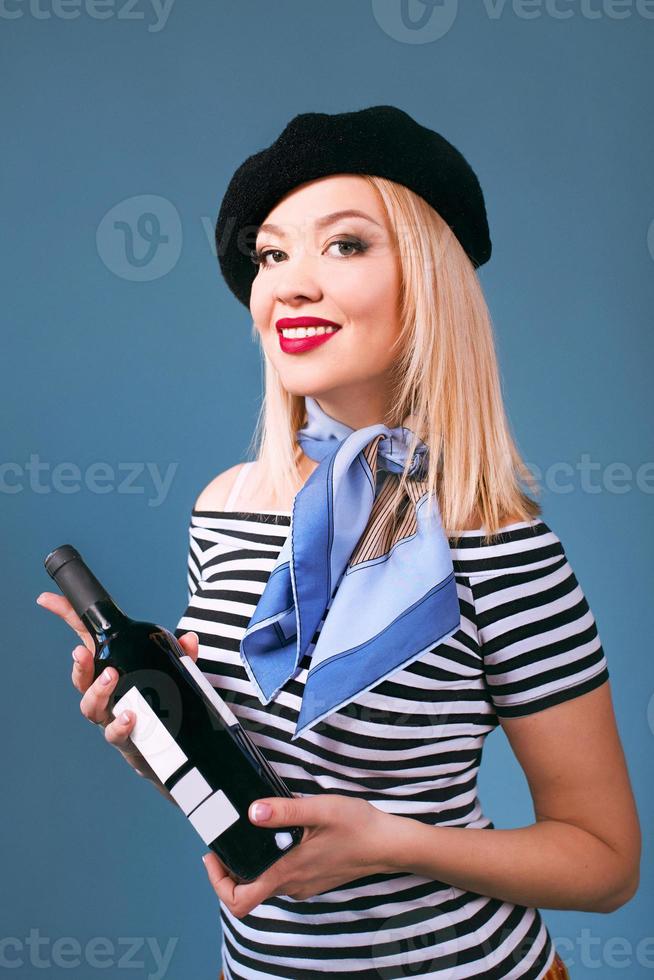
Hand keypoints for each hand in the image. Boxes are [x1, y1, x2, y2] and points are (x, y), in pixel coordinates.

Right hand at [36, 591, 198, 797]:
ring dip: (97, 691)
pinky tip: (130, 717)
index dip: (65, 619)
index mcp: (110, 668)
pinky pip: (116, 734)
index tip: (47, 599)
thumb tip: (190, 639)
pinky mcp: (124, 740)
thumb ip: (181, 656)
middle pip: (81, 678)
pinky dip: (121, 725)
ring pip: (91, 706)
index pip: (85, 640)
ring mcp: (111, 716)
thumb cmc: (161, 703)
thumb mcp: (173, 673)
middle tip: (83, 653)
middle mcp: (104, 693)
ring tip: (111, 678)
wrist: (167, 751)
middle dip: (80, 665)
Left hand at [202, 793, 396, 915]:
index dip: (217, 883)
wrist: (387, 844)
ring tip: (248, 833)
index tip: (214, 856)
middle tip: (225, 840)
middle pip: (247, 891)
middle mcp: (291, 885)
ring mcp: (302, 885)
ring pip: (264, 883)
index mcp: (286, 872)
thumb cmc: (357, 827)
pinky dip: (270, 862)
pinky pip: (281, 877)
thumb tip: (252, 811)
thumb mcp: (319, 809)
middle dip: (230, 869)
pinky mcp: (312, 879)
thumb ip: (284, 810)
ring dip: (250, 864)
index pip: (239, 901)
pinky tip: (277, 836)